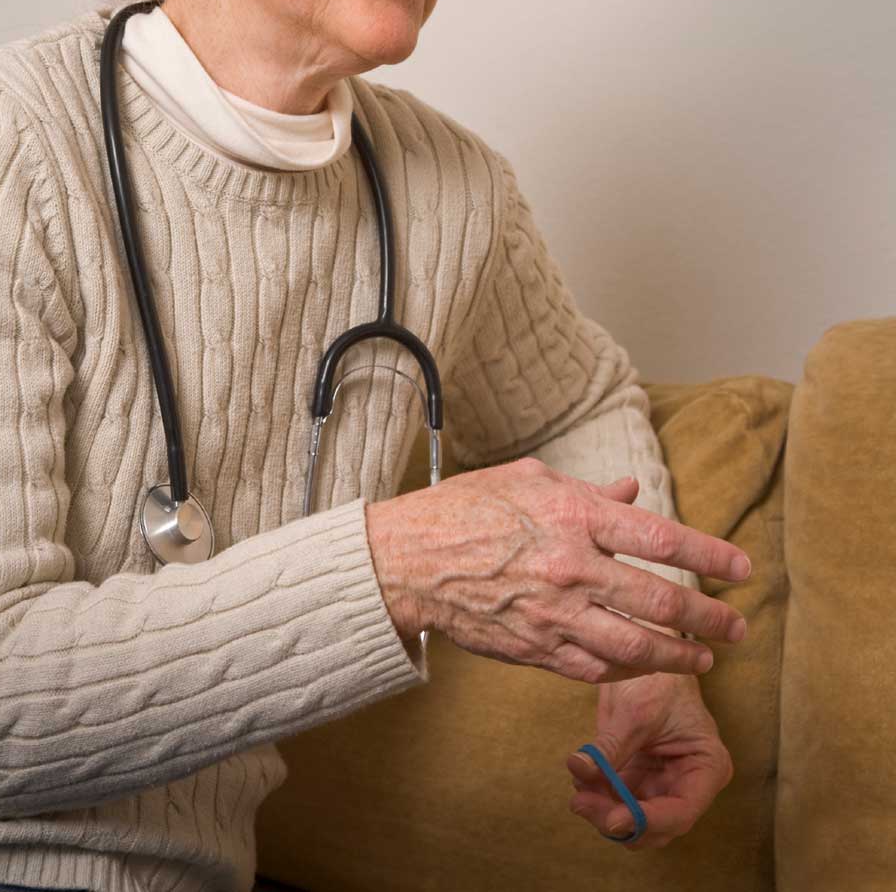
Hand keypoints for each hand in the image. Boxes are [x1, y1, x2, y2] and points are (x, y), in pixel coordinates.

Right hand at [365, 459, 749, 683]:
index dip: (708, 554)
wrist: (407, 561)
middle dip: (709, 616)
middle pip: (659, 600)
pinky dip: (630, 668)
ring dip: (680, 654)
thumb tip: (632, 493)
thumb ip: (587, 491)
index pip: (659, 537)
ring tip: (707, 657)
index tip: (741, 568)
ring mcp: (554, 615)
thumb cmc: (465, 509)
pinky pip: (597, 667)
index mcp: (573, 516)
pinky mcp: (536, 649)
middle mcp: (571, 568)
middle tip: (738, 624)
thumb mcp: (528, 480)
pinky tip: (648, 665)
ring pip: (637, 646)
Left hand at [566, 671, 733, 848]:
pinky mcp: (640, 777)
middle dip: (620, 819)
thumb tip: (578, 769)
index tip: (612, 820)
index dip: (647, 821)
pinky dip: (599, 797)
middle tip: (583, 804)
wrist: (648, 650)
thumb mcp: (635, 712)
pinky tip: (581, 781)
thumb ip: (610, 747)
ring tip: (579, 793)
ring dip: (605, 811)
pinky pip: (618, 799)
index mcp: (707, 766)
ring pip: (635, 819)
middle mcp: (690, 782)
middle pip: (657, 824)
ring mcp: (664, 782)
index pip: (681, 811)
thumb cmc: (657, 678)